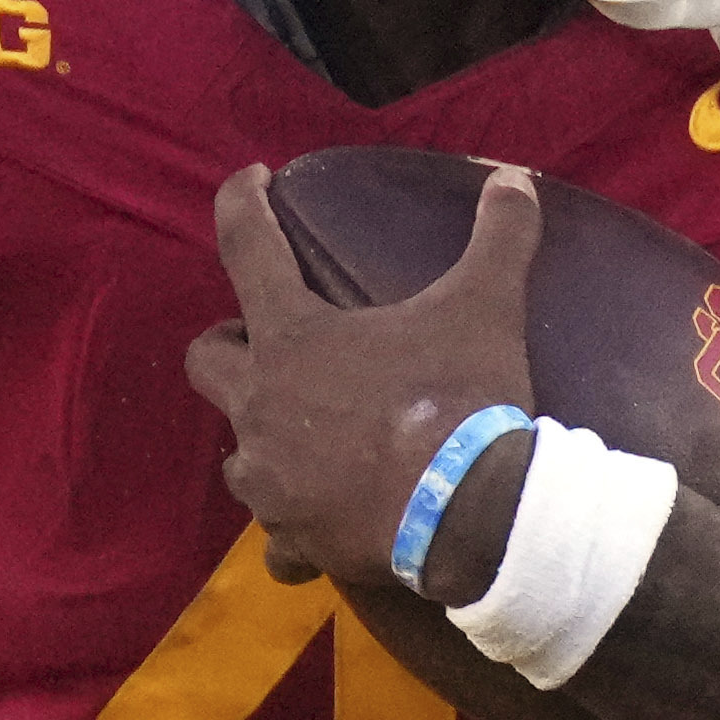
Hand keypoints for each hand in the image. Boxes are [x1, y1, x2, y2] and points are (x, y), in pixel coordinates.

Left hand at [185, 160, 537, 592]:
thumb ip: (499, 237)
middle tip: (266, 344)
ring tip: (304, 438)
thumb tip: (514, 179)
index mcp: (292, 337)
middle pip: (206, 361)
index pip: (246, 247)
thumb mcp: (486, 306)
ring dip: (262, 440)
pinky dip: (293, 529)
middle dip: (229, 347)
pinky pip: (276, 539)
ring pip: (236, 456)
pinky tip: (318, 523)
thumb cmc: (462, 399)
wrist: (473, 516)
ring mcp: (270, 480)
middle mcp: (260, 406)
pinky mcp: (294, 537)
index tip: (249, 182)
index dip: (240, 203)